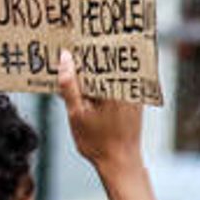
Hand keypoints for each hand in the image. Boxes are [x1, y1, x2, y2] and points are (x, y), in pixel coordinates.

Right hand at [57, 49, 141, 170]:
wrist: (121, 163)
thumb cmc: (97, 143)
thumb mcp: (76, 114)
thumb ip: (70, 86)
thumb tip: (65, 58)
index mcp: (115, 86)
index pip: (99, 54)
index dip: (84, 44)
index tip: (69, 36)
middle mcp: (129, 85)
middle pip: (106, 59)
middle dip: (87, 53)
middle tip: (67, 48)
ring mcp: (134, 92)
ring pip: (111, 70)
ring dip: (94, 66)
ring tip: (73, 63)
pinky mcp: (134, 99)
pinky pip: (116, 81)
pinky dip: (102, 79)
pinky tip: (85, 82)